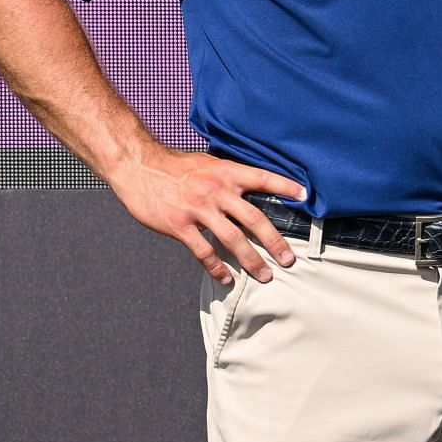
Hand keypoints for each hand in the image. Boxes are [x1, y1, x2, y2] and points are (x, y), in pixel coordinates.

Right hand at [107, 148, 304, 285]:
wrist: (136, 166)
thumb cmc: (170, 165)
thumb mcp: (203, 163)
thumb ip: (225, 177)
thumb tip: (246, 190)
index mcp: (224, 172)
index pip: (262, 177)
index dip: (285, 185)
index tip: (305, 195)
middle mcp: (215, 190)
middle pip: (254, 218)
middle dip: (274, 241)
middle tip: (289, 259)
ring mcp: (198, 208)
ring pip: (233, 239)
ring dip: (252, 260)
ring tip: (265, 275)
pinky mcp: (180, 225)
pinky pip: (204, 251)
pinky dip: (217, 268)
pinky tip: (226, 278)